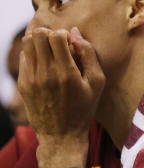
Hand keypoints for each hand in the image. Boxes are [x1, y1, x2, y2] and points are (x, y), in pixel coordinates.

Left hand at [19, 28, 104, 167]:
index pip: (55, 36)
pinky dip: (33, 54)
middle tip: (58, 45)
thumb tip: (75, 32)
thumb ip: (89, 55)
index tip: (70, 44)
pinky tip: (43, 63)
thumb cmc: (84, 108)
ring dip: (39, 42)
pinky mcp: (23, 84)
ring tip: (49, 51)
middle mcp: (46, 74)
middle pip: (38, 35)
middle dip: (50, 34)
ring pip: (27, 43)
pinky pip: (23, 57)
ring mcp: (31, 79)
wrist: (61, 135)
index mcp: (67, 73)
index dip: (64, 34)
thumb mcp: (97, 83)